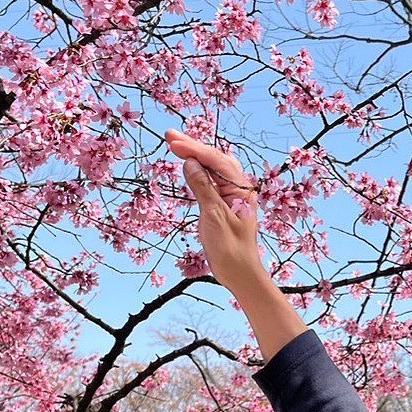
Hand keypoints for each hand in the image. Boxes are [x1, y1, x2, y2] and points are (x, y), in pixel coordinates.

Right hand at [165, 129, 264, 291]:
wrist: (240, 275)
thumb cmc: (231, 250)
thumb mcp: (214, 217)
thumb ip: (203, 188)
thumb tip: (190, 162)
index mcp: (242, 190)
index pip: (216, 161)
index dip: (194, 149)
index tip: (173, 142)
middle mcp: (238, 190)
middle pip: (215, 160)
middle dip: (193, 147)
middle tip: (169, 136)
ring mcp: (230, 197)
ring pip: (212, 169)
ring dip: (194, 156)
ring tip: (175, 144)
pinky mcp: (221, 206)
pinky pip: (209, 182)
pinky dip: (197, 171)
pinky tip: (187, 165)